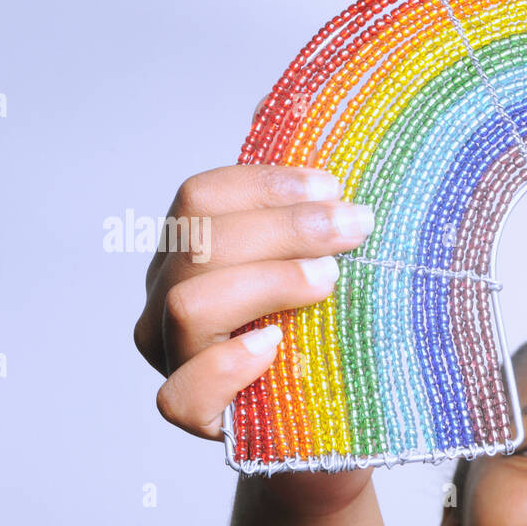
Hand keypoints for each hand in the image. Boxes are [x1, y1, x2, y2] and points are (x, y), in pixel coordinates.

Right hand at [133, 103, 377, 507]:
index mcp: (196, 250)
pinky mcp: (199, 419)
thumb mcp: (332, 259)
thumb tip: (289, 100)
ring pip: (186, 305)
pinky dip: (226, 366)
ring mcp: (177, 358)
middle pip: (198, 242)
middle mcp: (171, 299)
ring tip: (329, 281)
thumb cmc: (332, 334)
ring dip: (267, 281)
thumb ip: (307, 196)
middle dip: (284, 226)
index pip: (202, 198)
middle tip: (355, 226)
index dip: (267, 184)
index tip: (336, 186)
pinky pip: (180, 394)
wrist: (340, 425)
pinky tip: (273, 347)